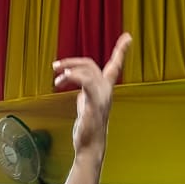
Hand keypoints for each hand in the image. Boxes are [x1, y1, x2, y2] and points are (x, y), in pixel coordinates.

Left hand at [56, 34, 130, 155]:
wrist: (90, 146)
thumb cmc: (88, 128)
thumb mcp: (86, 105)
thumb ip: (85, 93)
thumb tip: (77, 85)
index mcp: (105, 90)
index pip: (115, 66)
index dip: (121, 51)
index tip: (128, 37)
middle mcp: (106, 91)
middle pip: (91, 64)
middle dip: (72, 61)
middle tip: (56, 66)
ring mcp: (101, 97)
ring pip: (88, 70)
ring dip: (69, 69)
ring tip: (57, 79)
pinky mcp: (93, 104)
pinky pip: (86, 82)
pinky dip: (73, 76)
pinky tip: (62, 80)